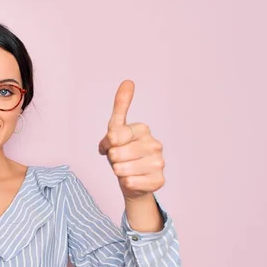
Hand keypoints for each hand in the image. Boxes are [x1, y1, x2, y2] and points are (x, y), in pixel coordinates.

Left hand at [98, 80, 164, 199]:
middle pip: (116, 154)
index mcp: (143, 129)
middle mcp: (155, 144)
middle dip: (113, 159)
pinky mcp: (159, 180)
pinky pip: (129, 183)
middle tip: (120, 160)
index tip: (113, 145)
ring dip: (119, 172)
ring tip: (126, 169)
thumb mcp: (116, 131)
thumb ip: (120, 108)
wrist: (133, 181)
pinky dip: (126, 184)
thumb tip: (128, 82)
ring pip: (121, 169)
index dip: (107, 144)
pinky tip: (134, 180)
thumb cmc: (122, 153)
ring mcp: (159, 163)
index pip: (114, 136)